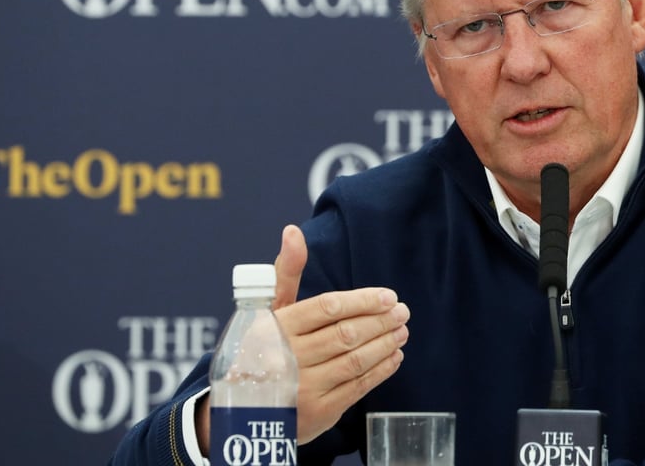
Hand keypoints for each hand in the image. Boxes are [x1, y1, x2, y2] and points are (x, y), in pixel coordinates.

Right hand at [273, 224, 409, 444]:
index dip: (363, 301)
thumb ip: (286, 272)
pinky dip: (380, 370)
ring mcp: (304, 388)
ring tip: (401, 331)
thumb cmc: (261, 348)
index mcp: (278, 327)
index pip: (328, 307)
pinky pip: (357, 387)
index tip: (388, 297)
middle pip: (347, 333)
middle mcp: (290, 357)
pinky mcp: (318, 413)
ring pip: (355, 360)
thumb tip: (293, 231)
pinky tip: (393, 357)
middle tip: (402, 312)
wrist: (242, 409)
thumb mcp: (268, 311)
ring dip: (385, 343)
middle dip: (381, 321)